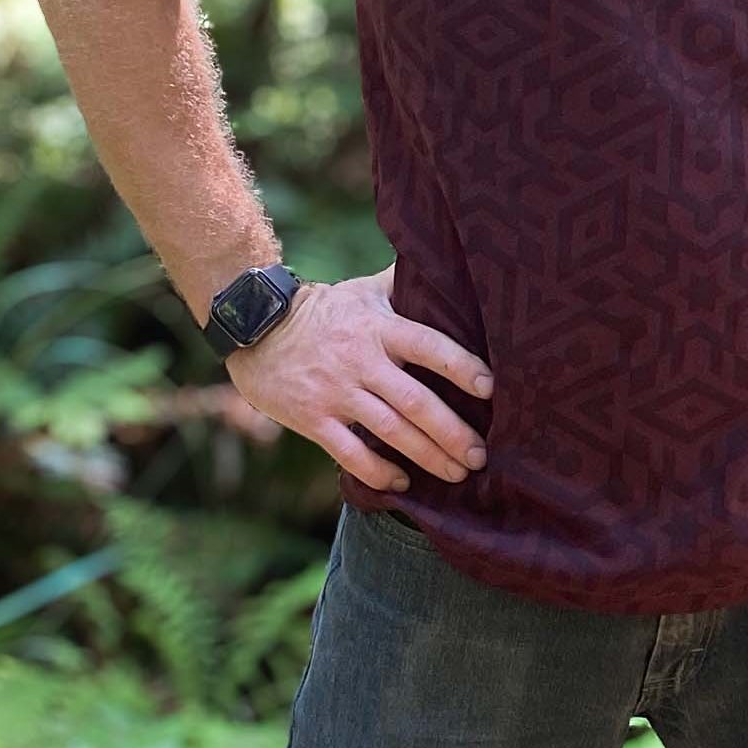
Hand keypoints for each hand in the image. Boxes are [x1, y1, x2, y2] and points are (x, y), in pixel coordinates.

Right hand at [222, 260, 493, 492]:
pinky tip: (403, 484)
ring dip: (428, 456)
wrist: (257, 329)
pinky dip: (379, 471)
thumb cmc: (323, 311)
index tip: (490, 389)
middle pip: (415, 400)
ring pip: (390, 431)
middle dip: (452, 432)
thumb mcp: (362, 291)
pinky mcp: (313, 418)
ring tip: (457, 473)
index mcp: (378, 327)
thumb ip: (403, 285)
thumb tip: (446, 264)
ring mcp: (336, 392)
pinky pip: (350, 452)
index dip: (461, 366)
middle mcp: (361, 360)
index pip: (429, 345)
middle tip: (481, 455)